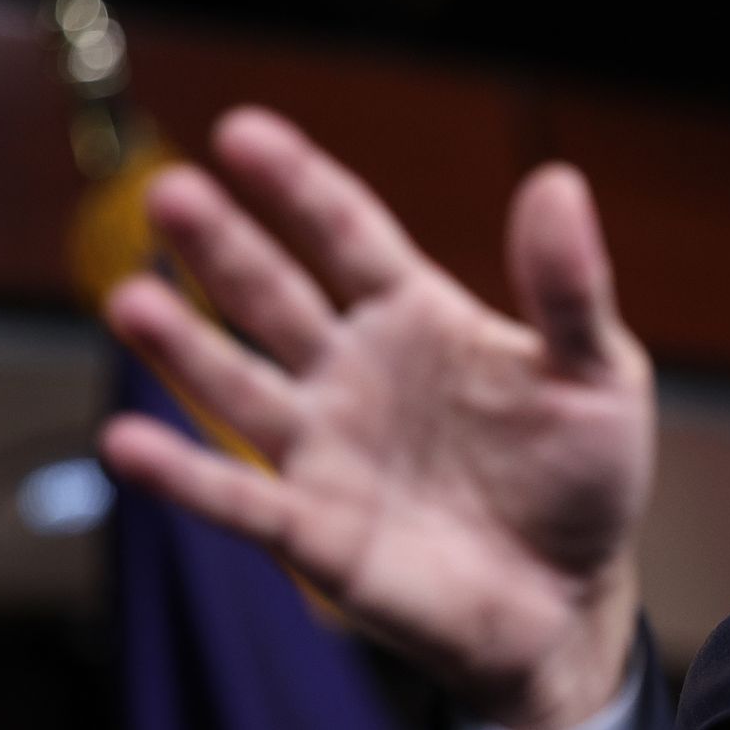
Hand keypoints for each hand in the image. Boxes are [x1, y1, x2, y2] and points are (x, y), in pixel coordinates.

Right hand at [99, 106, 654, 729]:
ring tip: (131, 301)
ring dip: (184, 347)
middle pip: (276, 295)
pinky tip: (131, 443)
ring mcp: (327, 448)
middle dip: (223, 247)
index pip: (348, 235)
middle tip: (171, 192)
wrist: (571, 597)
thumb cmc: (584, 474)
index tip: (244, 133)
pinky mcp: (314, 530)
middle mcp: (356, 371)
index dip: (298, 185)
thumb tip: (558, 181)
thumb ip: (570, 286)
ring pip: (239, 386)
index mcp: (419, 317)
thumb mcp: (598, 373)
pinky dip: (184, 476)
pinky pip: (238, 498)